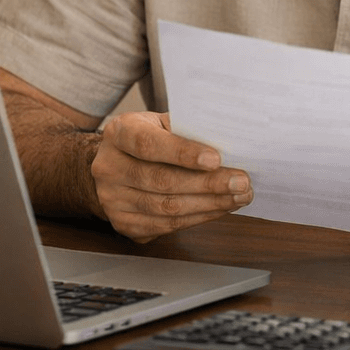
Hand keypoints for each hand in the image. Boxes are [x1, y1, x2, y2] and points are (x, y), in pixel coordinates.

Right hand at [90, 112, 252, 241]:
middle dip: (208, 184)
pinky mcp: (122, 223)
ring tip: (239, 197)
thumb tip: (230, 144)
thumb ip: (188, 130)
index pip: (148, 144)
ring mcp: (111, 199)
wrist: (119, 164)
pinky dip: (198, 218)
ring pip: (166, 207)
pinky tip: (220, 209)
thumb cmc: (152, 138)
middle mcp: (108, 167)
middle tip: (242, 183)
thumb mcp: (163, 123)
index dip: (183, 153)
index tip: (216, 159)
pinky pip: (165, 226)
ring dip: (209, 204)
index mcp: (119, 133)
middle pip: (162, 180)